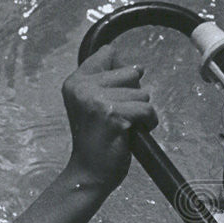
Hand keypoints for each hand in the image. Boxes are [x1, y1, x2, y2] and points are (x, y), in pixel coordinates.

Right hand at [61, 45, 158, 191]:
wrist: (89, 173)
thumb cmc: (96, 139)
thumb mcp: (91, 103)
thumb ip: (102, 77)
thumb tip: (113, 49)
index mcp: (75, 81)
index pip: (109, 54)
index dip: (123, 75)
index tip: (116, 94)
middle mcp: (82, 87)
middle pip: (131, 73)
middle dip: (134, 95)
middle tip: (119, 116)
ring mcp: (97, 100)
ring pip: (142, 93)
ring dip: (141, 112)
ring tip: (125, 127)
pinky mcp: (113, 115)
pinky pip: (147, 110)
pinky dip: (148, 122)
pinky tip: (134, 133)